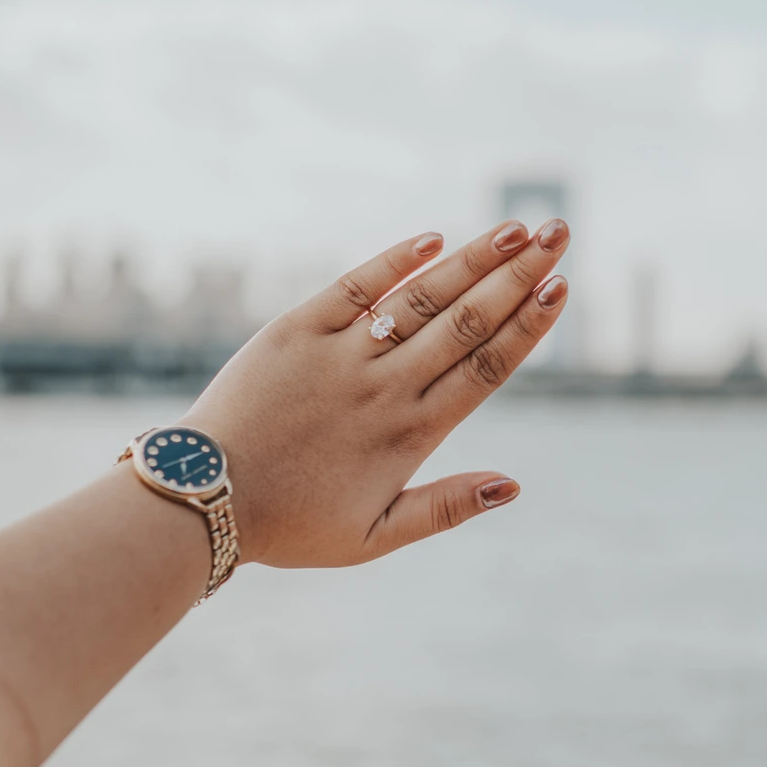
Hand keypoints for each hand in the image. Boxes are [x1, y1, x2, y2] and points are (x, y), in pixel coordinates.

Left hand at [191, 218, 568, 567]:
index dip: (528, 325)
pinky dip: (394, 262)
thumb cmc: (289, 525)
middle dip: (519, 274)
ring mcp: (340, 356)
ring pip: (421, 299)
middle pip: (466, 321)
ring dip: (472, 259)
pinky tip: (433, 238)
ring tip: (515, 228)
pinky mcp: (295, 331)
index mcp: (410, 436)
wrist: (204, 499)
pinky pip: (355, 288)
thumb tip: (513, 485)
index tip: (562, 287)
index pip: (485, 368)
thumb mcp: (373, 538)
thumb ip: (445, 508)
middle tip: (558, 234)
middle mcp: (383, 388)